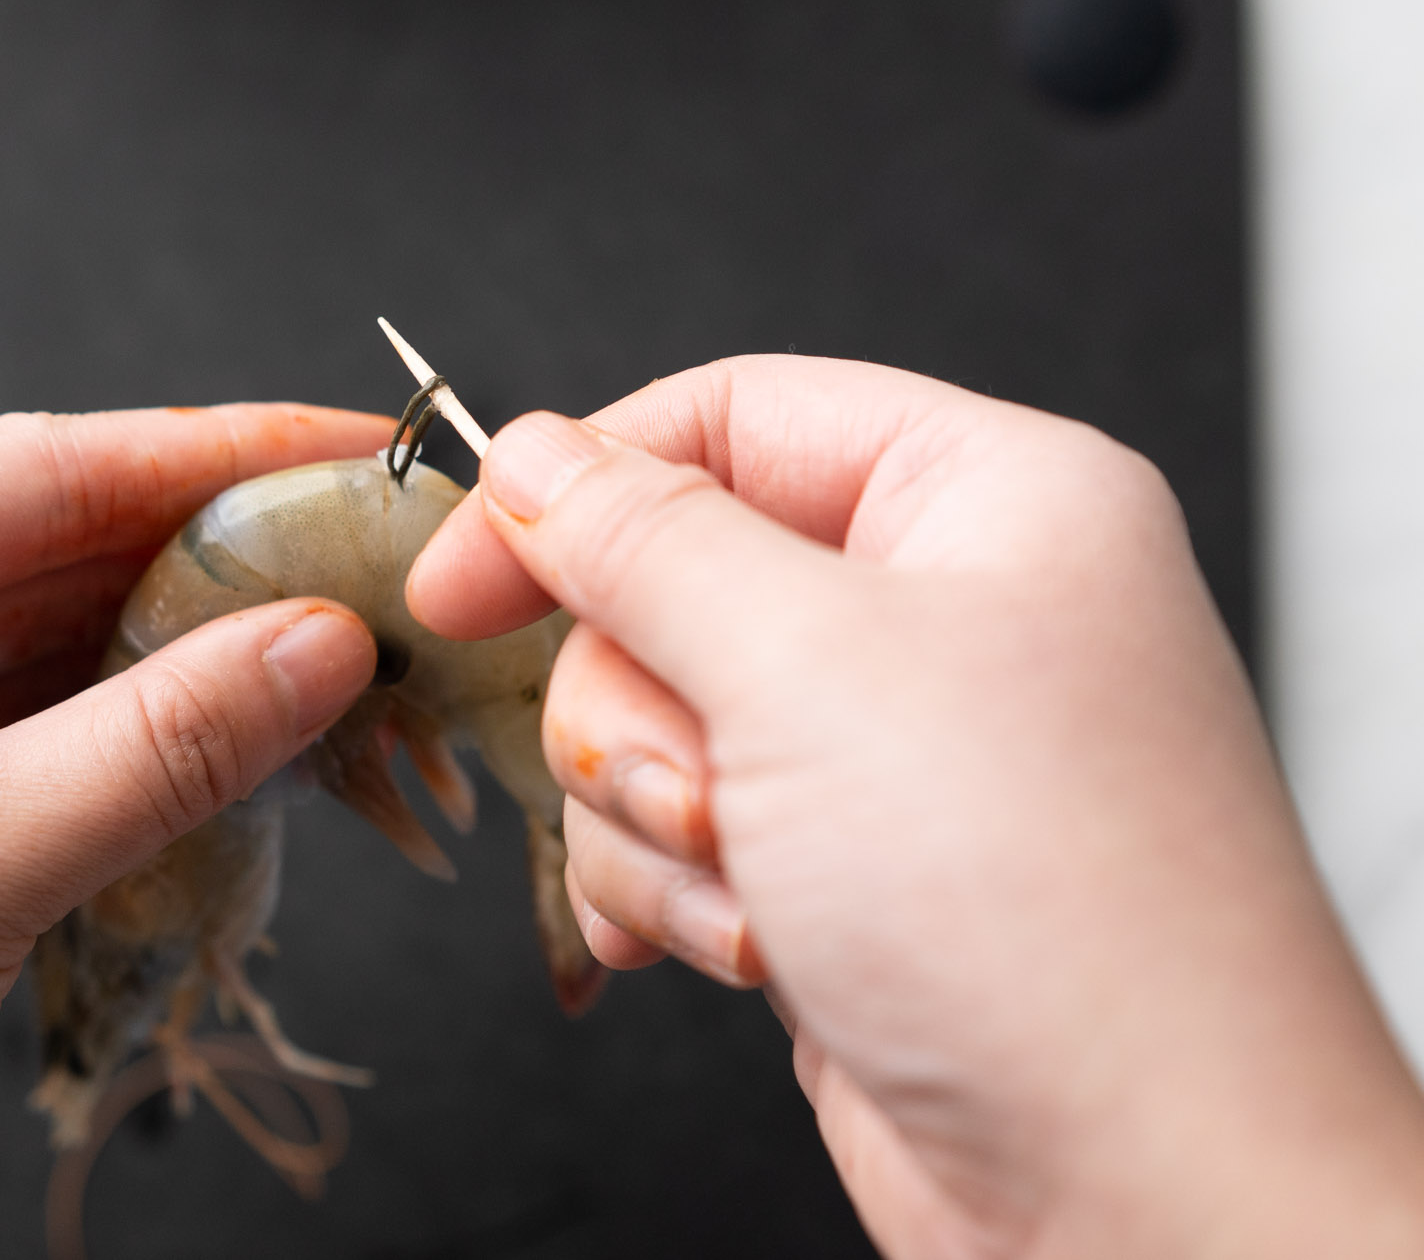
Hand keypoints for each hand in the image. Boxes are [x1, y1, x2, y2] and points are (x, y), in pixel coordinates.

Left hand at [0, 406, 387, 1259]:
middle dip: (202, 572)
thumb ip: (166, 741)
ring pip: (19, 647)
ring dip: (168, 665)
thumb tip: (326, 642)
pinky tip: (226, 736)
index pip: (16, 469)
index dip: (209, 455)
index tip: (348, 445)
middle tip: (365, 568)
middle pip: (24, 551)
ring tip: (326, 657)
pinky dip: (109, 742)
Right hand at [408, 357, 1423, 1259]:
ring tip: (753, 889)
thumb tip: (532, 455)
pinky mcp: (846, 873)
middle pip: (672, 586)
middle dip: (642, 704)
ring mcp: (892, 755)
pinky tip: (753, 951)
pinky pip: (680, 838)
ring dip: (660, 821)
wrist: (1137, 1191)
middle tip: (698, 783)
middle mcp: (945, 617)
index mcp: (984, 502)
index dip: (578, 485)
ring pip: (655, 725)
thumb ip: (641, 537)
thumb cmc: (1039, 910)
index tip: (463, 576)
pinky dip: (681, 898)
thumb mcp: (804, 663)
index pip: (731, 418)